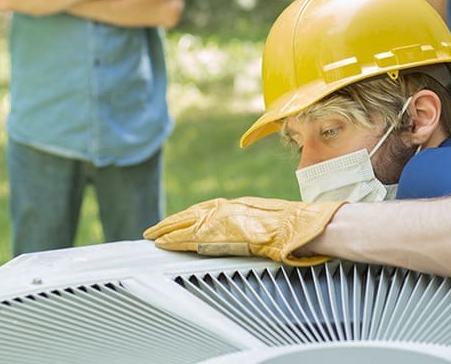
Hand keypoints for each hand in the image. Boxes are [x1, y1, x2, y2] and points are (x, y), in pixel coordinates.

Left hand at [144, 197, 343, 265]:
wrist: (299, 227)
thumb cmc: (293, 228)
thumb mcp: (272, 224)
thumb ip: (258, 229)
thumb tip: (258, 237)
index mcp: (240, 207)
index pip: (208, 210)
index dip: (190, 216)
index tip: (177, 221)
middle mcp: (228, 209)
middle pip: (192, 214)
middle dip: (172, 222)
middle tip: (154, 229)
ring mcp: (222, 219)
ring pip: (186, 223)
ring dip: (167, 230)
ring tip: (151, 236)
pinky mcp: (219, 232)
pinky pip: (190, 236)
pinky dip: (174, 239)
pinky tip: (162, 243)